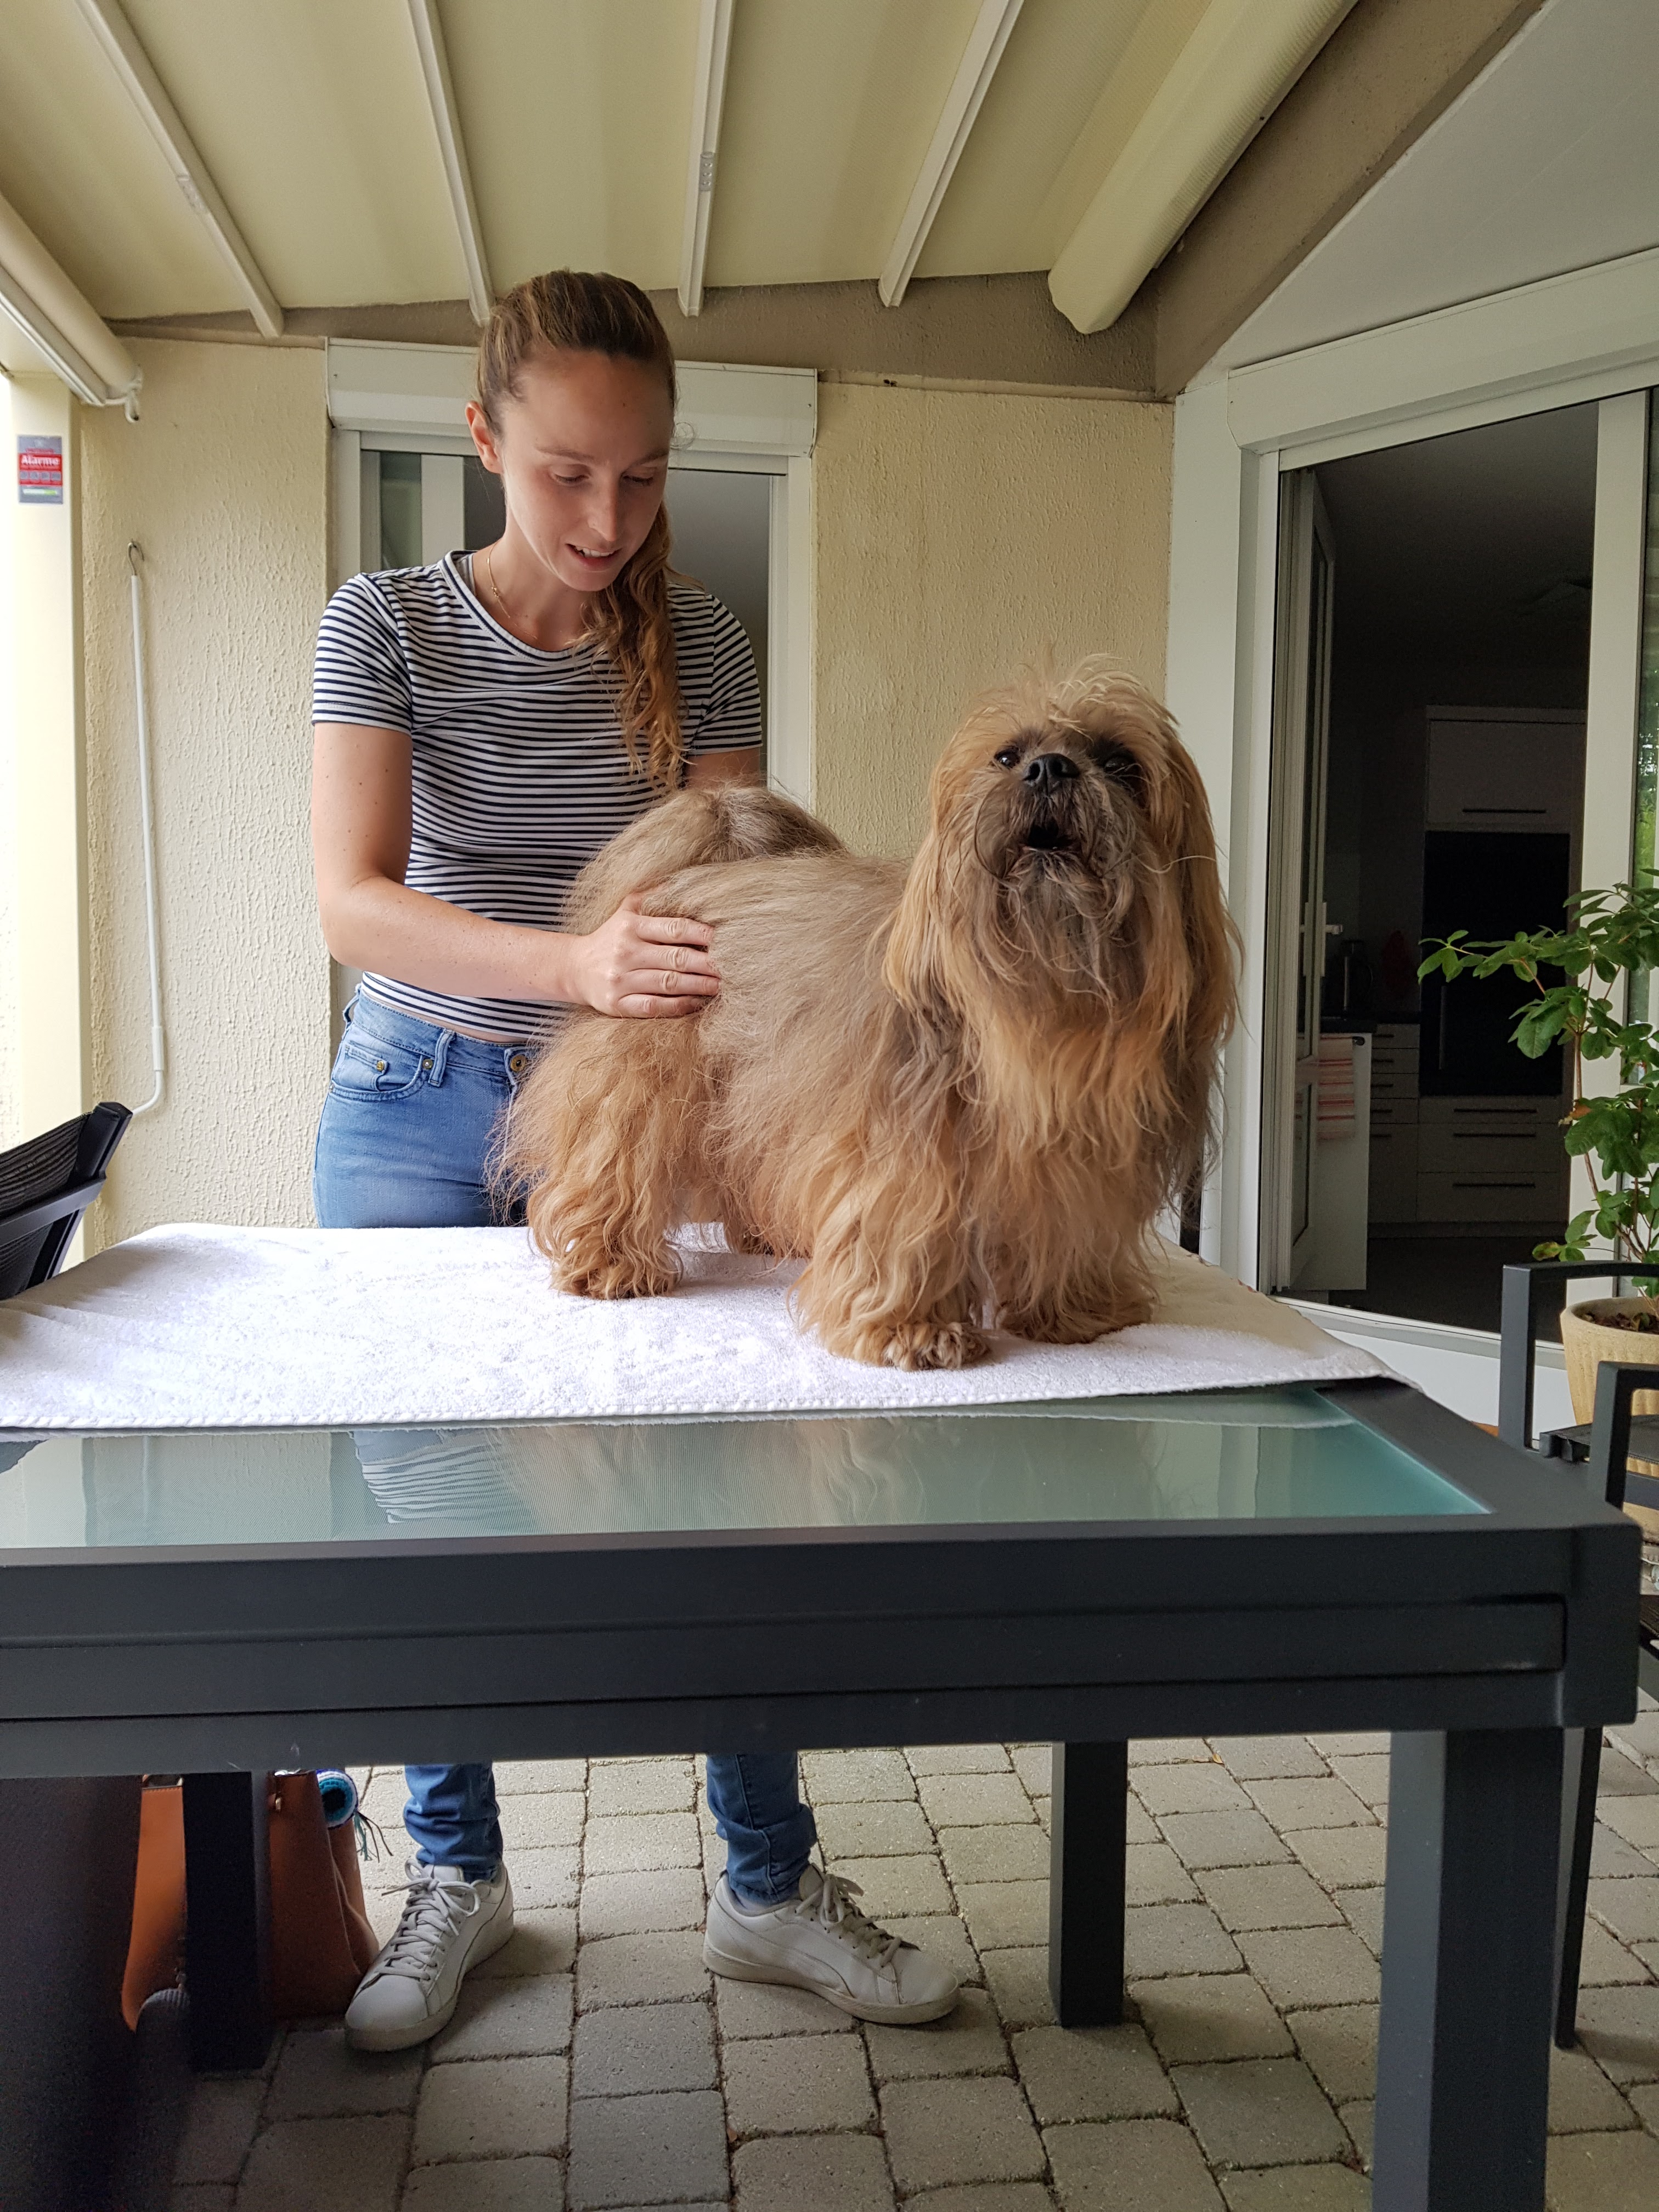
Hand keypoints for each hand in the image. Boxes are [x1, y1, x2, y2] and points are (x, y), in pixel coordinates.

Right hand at [569, 894, 719, 1017]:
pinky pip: (655, 1007)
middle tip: (732, 967)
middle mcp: (625, 953)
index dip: (701, 934)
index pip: (673, 929)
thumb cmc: (610, 937)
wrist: (574, 968)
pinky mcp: (617, 1005)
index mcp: (630, 926)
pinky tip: (698, 1002)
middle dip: (708, 963)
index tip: (724, 939)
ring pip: (669, 984)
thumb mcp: (626, 910)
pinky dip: (680, 1006)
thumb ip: (653, 897)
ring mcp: (620, 980)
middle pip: (676, 958)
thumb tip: (686, 881)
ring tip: (721, 985)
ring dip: (700, 986)